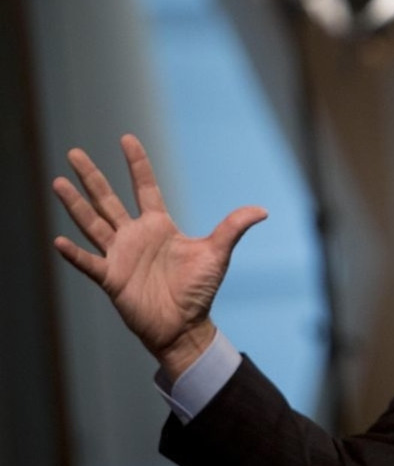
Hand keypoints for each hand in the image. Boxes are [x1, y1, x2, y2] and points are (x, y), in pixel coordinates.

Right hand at [52, 134, 266, 378]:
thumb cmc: (199, 290)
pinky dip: (74, 254)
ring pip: (92, 224)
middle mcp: (135, 236)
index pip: (145, 188)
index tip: (126, 138)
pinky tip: (58, 241)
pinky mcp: (111, 278)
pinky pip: (89, 263)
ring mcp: (120, 256)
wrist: (185, 326)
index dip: (137, 164)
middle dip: (92, 177)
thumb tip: (263, 210)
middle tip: (74, 152)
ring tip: (58, 182)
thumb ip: (233, 228)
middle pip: (108, 200)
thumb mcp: (217, 254)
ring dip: (75, 205)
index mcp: (159, 226)